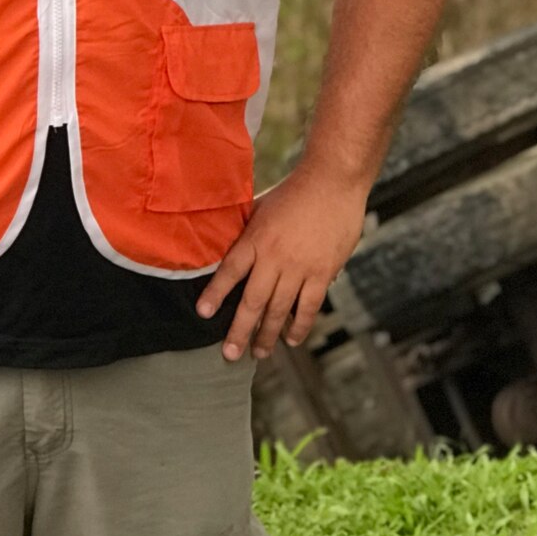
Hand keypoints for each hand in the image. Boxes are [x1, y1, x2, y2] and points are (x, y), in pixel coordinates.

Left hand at [196, 164, 368, 361]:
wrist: (333, 181)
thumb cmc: (295, 191)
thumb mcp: (262, 207)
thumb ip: (247, 231)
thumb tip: (227, 247)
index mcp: (256, 238)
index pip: (231, 271)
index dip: (215, 294)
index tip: (203, 313)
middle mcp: (275, 256)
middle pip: (253, 301)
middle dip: (239, 330)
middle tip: (230, 354)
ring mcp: (300, 266)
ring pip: (280, 309)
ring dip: (267, 335)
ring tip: (258, 353)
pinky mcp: (323, 272)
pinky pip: (309, 306)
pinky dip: (300, 325)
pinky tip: (291, 338)